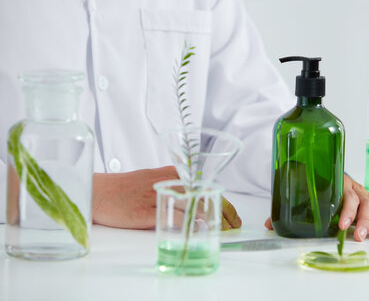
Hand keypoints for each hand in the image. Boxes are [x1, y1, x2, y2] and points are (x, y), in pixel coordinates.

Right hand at [92, 166, 241, 229]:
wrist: (98, 192)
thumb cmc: (123, 187)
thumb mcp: (151, 177)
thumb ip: (171, 182)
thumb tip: (190, 192)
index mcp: (171, 174)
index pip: (205, 186)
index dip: (222, 200)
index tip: (232, 214)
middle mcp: (168, 182)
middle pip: (205, 195)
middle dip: (223, 210)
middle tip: (233, 224)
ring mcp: (158, 196)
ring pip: (194, 205)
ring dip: (211, 219)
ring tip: (221, 230)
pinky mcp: (148, 211)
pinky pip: (174, 217)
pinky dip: (189, 224)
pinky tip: (197, 230)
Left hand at [264, 174, 368, 240]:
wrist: (324, 165)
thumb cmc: (315, 179)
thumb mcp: (300, 189)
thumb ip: (286, 205)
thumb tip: (268, 223)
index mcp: (337, 182)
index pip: (345, 195)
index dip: (345, 211)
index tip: (340, 225)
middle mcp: (353, 187)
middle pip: (363, 202)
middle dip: (362, 221)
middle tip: (356, 236)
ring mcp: (363, 193)